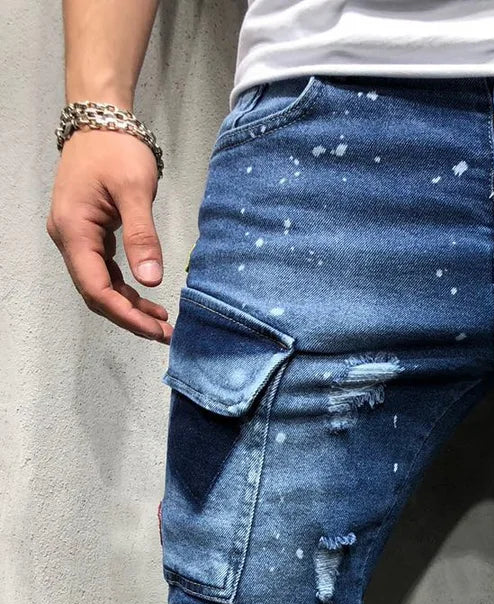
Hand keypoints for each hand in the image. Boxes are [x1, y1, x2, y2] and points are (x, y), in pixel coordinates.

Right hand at [46, 129, 172, 341]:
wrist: (100, 119)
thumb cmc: (116, 149)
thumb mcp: (134, 192)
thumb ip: (142, 237)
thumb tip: (151, 280)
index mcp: (74, 230)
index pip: (95, 287)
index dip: (125, 314)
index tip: (154, 330)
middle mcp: (68, 237)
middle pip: (95, 292)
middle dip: (129, 316)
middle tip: (165, 335)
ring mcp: (76, 235)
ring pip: (99, 283)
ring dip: (128, 305)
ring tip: (162, 322)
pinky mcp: (88, 232)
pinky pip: (103, 270)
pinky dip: (124, 287)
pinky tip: (148, 297)